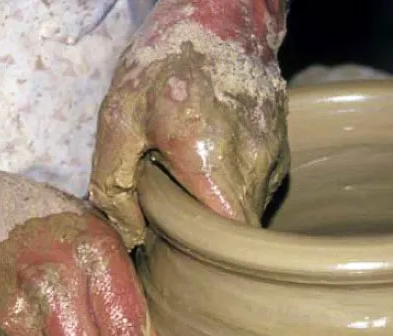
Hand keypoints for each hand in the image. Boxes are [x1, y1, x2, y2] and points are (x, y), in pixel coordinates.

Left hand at [89, 0, 289, 247]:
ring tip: (188, 180)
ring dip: (217, 209)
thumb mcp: (118, 117)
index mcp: (207, 155)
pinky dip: (230, 189)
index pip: (226, 236)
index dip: (205, 255)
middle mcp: (251, 161)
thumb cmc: (163, 65)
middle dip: (206, 236)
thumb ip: (113, 182)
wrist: (220, 17)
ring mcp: (272, 156)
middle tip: (173, 217)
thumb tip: (129, 234)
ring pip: (248, 211)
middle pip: (237, 231)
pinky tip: (207, 164)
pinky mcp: (279, 149)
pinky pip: (255, 188)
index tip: (178, 249)